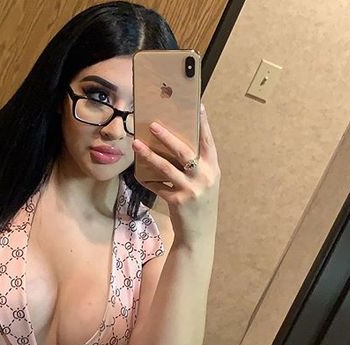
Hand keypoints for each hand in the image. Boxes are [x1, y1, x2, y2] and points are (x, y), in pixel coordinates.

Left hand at [132, 103, 220, 245]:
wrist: (199, 234)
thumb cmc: (200, 205)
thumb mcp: (205, 183)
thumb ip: (196, 166)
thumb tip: (175, 144)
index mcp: (212, 169)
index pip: (208, 141)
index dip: (203, 123)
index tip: (198, 105)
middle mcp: (204, 177)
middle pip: (184, 151)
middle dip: (167, 136)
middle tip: (153, 124)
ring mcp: (191, 190)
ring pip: (166, 167)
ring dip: (149, 154)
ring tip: (137, 144)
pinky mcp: (177, 201)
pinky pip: (157, 186)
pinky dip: (145, 180)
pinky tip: (136, 173)